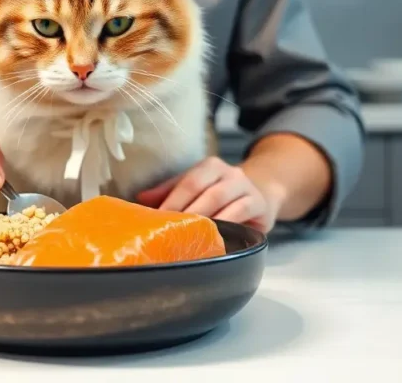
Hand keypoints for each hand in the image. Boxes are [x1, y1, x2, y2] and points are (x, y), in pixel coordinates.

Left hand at [136, 157, 280, 232]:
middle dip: (184, 210)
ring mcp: (245, 187)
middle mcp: (229, 172)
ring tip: (189, 233)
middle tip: (170, 229)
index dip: (172, 200)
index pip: (187, 181)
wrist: (261, 196)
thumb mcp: (196, 189)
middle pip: (202, 189)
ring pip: (220, 199)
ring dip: (203, 217)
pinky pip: (240, 211)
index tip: (158, 218)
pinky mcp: (258, 204)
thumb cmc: (221, 195)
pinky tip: (214, 235)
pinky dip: (225, 222)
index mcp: (210, 166)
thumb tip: (140, 198)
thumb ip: (170, 192)